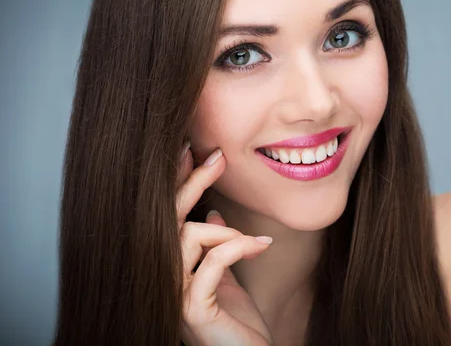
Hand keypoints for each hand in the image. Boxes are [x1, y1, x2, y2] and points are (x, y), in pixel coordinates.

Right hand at [177, 143, 273, 345]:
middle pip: (168, 220)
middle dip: (191, 183)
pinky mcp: (192, 308)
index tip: (190, 151)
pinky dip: (238, 248)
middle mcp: (164, 279)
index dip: (177, 183)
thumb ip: (216, 248)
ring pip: (188, 236)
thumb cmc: (237, 324)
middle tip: (217, 157)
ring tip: (254, 243)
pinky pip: (212, 261)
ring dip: (228, 232)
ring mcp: (174, 294)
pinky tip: (260, 249)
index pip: (168, 218)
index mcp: (171, 268)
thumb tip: (214, 214)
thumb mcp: (227, 278)